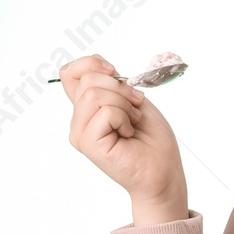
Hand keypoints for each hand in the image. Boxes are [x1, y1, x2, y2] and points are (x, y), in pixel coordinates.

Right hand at [59, 53, 187, 215]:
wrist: (163, 170)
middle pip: (87, 79)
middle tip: (136, 108)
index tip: (114, 71)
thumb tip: (99, 66)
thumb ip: (110, 83)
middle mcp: (79, 120)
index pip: (70, 72)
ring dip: (124, 105)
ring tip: (132, 122)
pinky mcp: (87, 143)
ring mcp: (80, 133)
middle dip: (120, 88)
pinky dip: (125, 118)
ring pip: (94, 94)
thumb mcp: (131, 99)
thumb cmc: (151, 138)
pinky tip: (128, 134)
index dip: (91, 64)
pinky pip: (106, 112)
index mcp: (87, 107)